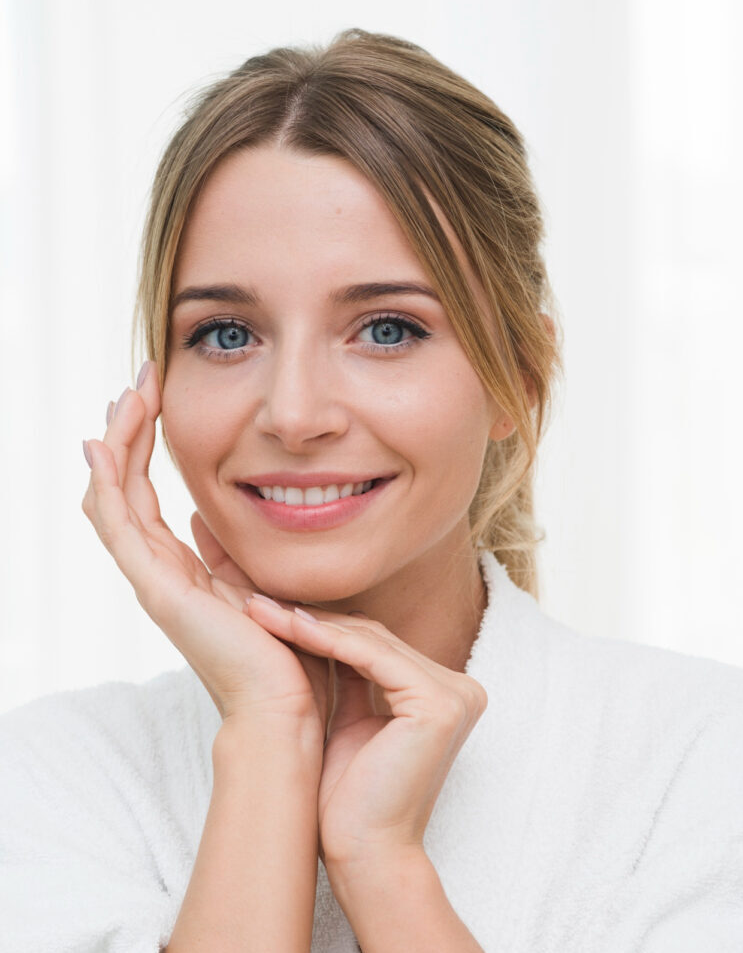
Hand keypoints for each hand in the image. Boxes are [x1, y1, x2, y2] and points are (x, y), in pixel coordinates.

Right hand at [81, 363, 328, 732]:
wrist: (287, 712)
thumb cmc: (286, 658)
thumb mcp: (259, 587)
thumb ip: (232, 556)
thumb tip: (212, 521)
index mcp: (184, 573)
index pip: (148, 498)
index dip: (146, 449)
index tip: (156, 399)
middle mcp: (161, 574)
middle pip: (125, 491)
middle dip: (129, 433)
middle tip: (138, 382)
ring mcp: (154, 582)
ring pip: (115, 499)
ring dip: (119, 444)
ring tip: (129, 394)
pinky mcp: (158, 590)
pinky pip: (120, 525)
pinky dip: (108, 483)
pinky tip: (104, 444)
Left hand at [244, 597, 487, 867]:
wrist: (365, 856)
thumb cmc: (352, 800)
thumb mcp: (352, 721)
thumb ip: (353, 677)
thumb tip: (322, 628)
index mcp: (447, 694)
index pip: (379, 645)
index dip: (324, 626)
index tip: (273, 612)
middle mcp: (462, 689)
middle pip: (375, 638)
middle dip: (314, 620)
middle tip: (261, 602)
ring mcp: (457, 695)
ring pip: (370, 641)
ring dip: (310, 624)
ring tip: (262, 610)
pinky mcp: (440, 703)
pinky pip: (371, 657)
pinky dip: (325, 640)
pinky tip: (287, 628)